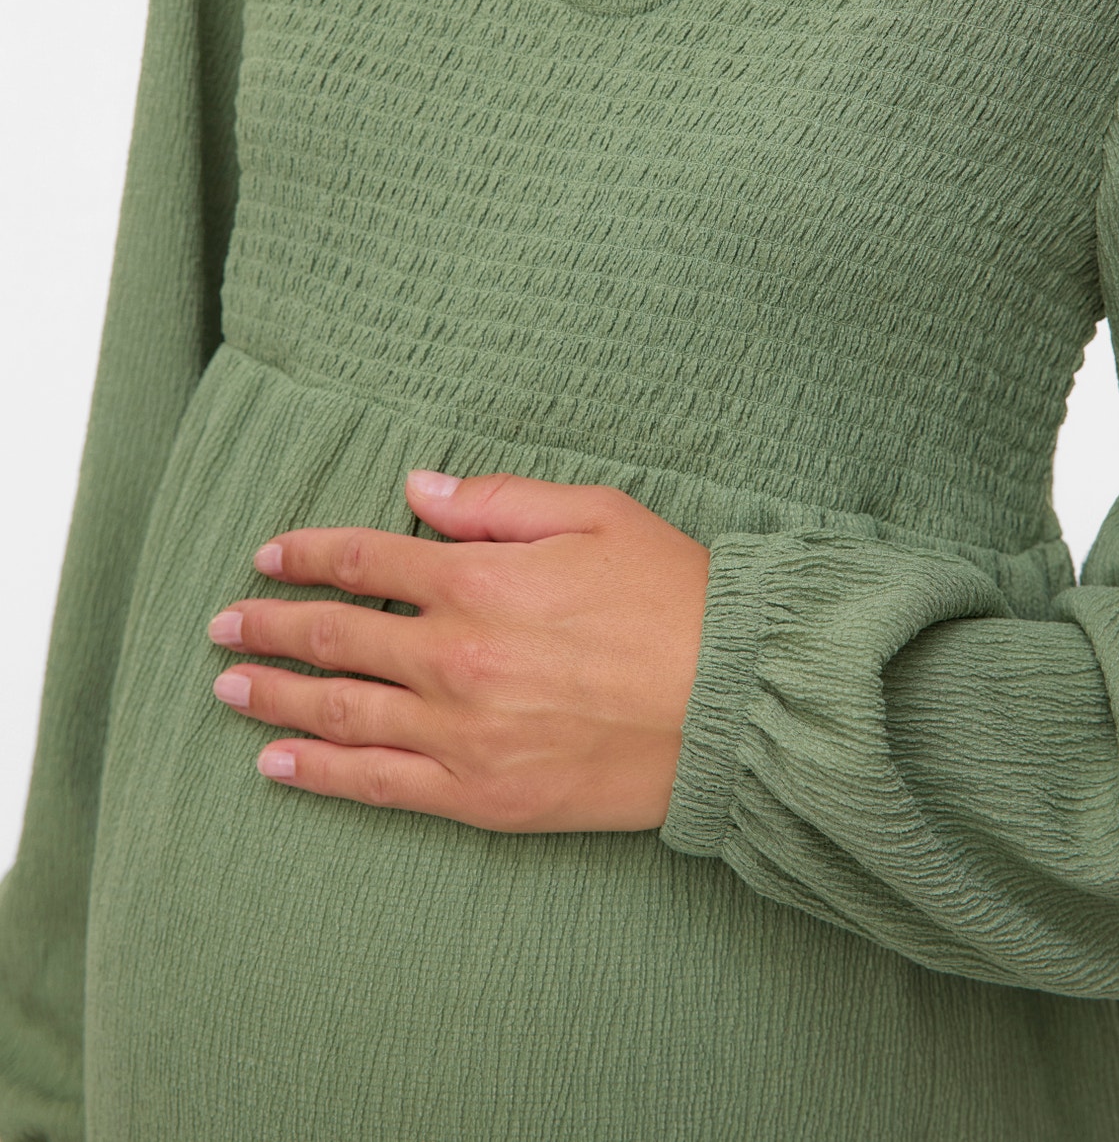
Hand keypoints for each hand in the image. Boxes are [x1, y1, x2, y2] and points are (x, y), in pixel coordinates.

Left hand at [207, 471, 709, 832]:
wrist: (734, 705)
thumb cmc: (675, 599)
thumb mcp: (596, 514)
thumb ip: (498, 500)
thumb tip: (419, 485)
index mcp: (480, 580)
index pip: (367, 562)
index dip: (308, 555)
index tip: (268, 556)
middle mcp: (456, 656)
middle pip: (335, 638)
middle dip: (270, 628)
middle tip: (222, 626)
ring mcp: (463, 732)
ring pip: (342, 714)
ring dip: (276, 698)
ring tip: (228, 690)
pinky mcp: (482, 794)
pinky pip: (380, 785)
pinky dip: (320, 775)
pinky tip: (276, 766)